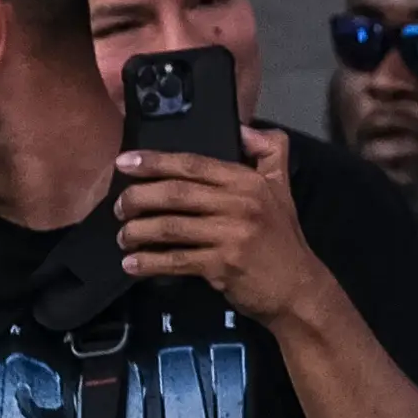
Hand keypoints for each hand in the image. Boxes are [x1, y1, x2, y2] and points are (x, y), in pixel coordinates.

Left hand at [115, 129, 330, 323]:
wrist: (298, 289)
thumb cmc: (282, 239)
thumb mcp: (281, 188)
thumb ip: (268, 152)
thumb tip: (242, 128)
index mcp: (247, 181)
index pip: (193, 164)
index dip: (155, 162)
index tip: (124, 163)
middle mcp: (238, 204)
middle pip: (175, 194)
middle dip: (138, 199)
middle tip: (119, 208)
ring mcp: (230, 235)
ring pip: (170, 227)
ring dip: (138, 232)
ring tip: (123, 237)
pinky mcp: (223, 265)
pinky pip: (176, 261)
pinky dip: (149, 263)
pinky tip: (132, 265)